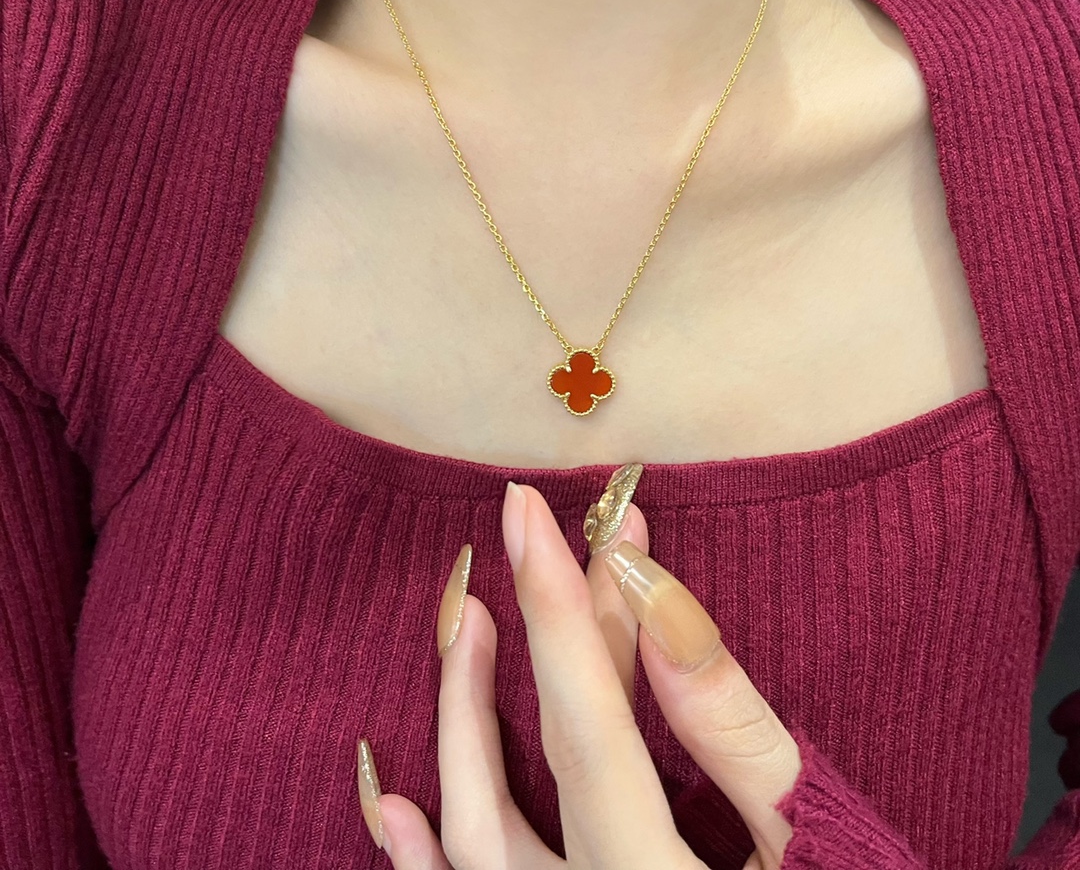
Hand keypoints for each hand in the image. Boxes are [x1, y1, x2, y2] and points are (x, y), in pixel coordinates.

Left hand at [357, 481, 802, 867]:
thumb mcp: (817, 841)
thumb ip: (733, 729)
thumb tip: (651, 594)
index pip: (588, 721)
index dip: (556, 607)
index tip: (526, 512)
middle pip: (530, 768)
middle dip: (521, 644)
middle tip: (517, 546)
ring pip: (478, 843)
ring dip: (460, 732)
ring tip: (465, 633)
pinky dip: (423, 859)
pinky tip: (392, 803)